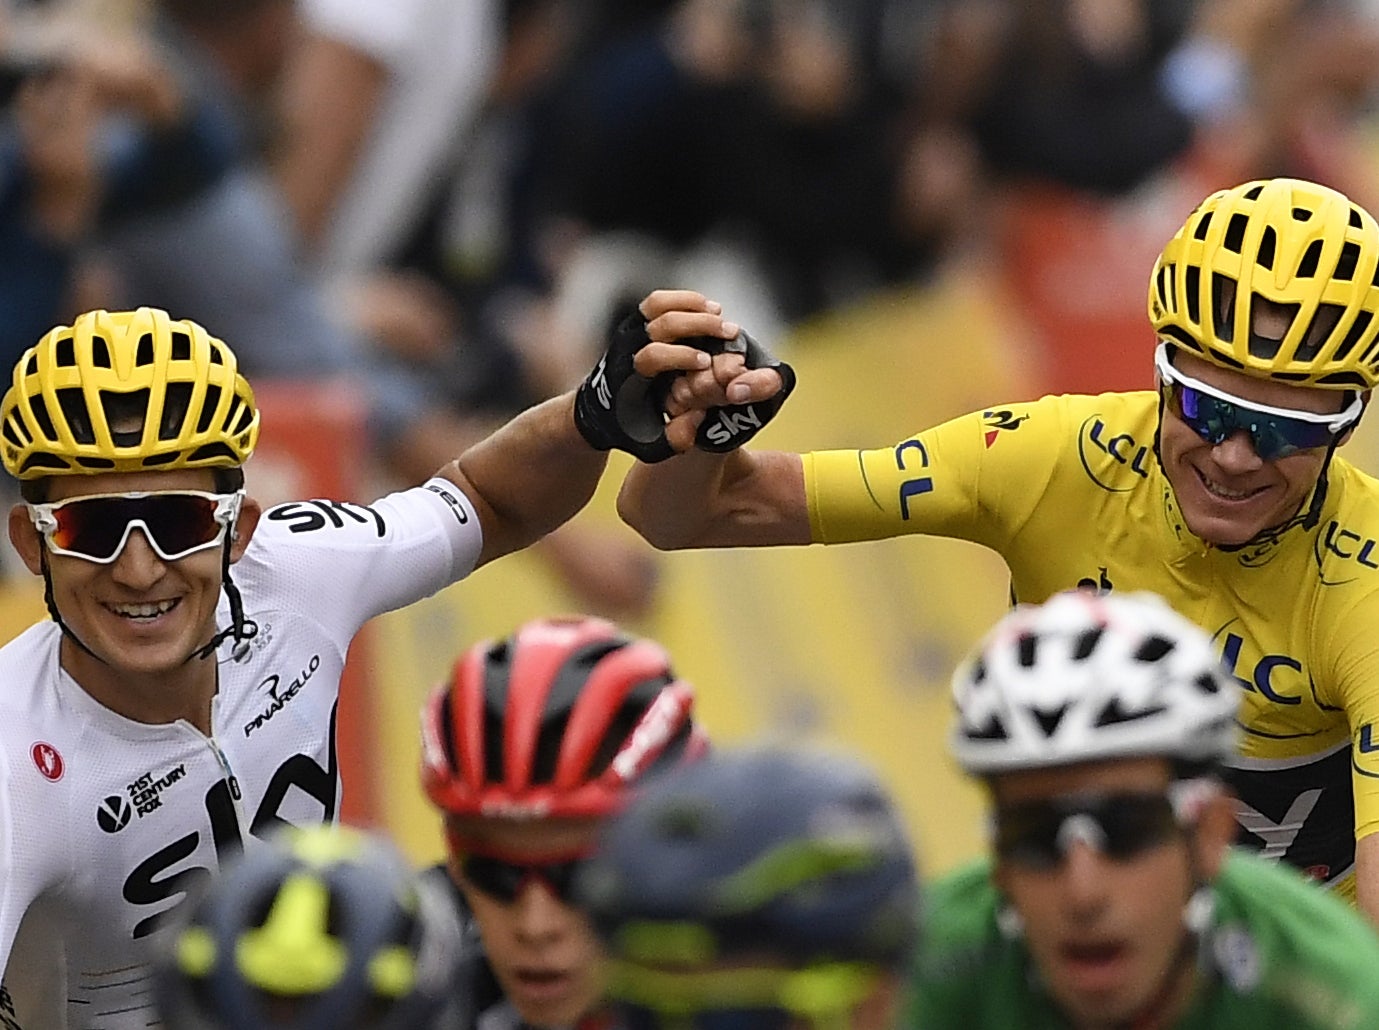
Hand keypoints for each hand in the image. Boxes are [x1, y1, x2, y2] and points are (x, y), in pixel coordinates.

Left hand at [573, 289, 792, 459]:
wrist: (598, 411)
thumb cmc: (629, 428)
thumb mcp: (650, 445)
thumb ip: (676, 438)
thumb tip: (698, 414)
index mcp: (629, 378)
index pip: (653, 355)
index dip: (682, 356)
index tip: (706, 363)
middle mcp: (627, 349)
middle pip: (662, 324)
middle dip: (698, 325)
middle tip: (728, 332)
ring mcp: (630, 332)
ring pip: (658, 304)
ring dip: (692, 306)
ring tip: (719, 315)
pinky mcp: (636, 322)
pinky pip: (658, 301)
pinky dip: (684, 299)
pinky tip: (708, 308)